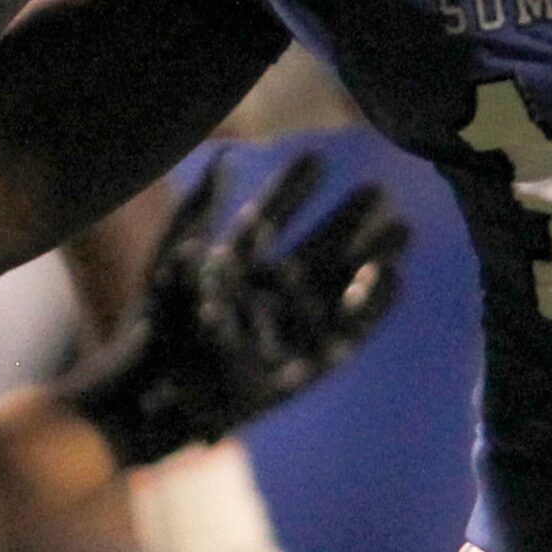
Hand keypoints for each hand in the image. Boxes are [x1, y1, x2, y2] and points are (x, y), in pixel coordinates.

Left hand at [63, 151, 409, 468]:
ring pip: (338, 287)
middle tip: (379, 190)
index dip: (291, 190)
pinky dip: (373, 308)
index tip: (315, 157)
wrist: (147, 395)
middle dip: (347, 221)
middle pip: (315, 250)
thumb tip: (226, 157)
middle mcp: (265, 297)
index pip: (268, 220)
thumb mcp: (170, 262)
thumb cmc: (154, 330)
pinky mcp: (306, 369)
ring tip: (403, 227)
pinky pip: (347, 336)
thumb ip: (200, 210)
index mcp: (232, 270)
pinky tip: (395, 278)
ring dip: (370, 258)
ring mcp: (286, 332)